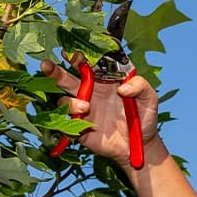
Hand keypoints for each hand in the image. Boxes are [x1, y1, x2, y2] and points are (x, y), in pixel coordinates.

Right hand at [41, 57, 160, 165]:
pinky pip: (66, 121)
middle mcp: (90, 92)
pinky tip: (83, 119)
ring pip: (64, 99)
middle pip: (67, 78)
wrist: (139, 145)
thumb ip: (140, 86)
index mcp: (104, 80)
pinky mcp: (79, 127)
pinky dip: (70, 119)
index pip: (87, 64)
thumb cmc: (144, 117)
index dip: (77, 56)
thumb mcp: (150, 98)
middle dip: (54, 71)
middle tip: (46, 64)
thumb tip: (123, 88)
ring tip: (86, 106)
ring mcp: (83, 110)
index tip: (69, 50)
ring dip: (71, 101)